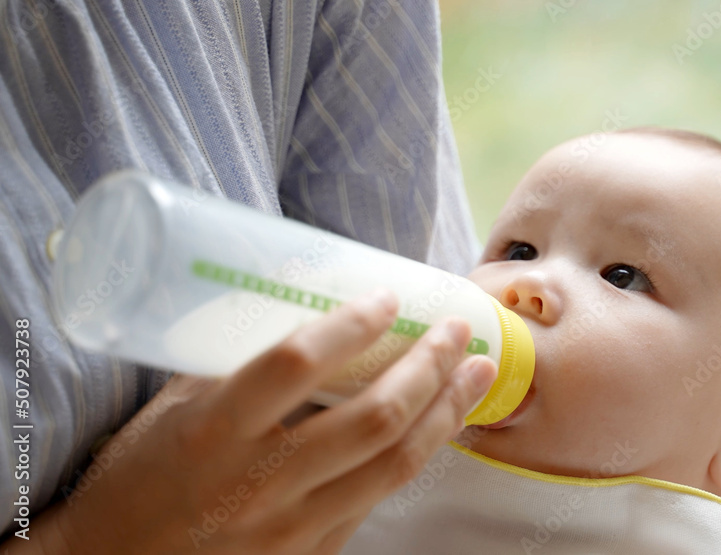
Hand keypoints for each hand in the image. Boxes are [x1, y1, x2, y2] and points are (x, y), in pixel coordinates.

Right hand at [11, 289, 495, 553]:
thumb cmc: (135, 479)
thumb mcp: (172, 407)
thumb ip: (233, 362)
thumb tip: (296, 306)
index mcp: (214, 430)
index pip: (295, 364)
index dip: (350, 326)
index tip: (387, 298)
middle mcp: (259, 480)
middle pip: (373, 416)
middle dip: (430, 366)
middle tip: (457, 330)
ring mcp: (291, 524)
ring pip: (394, 463)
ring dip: (446, 411)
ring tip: (478, 373)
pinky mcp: (311, 552)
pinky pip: (377, 497)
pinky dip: (416, 454)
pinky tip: (439, 423)